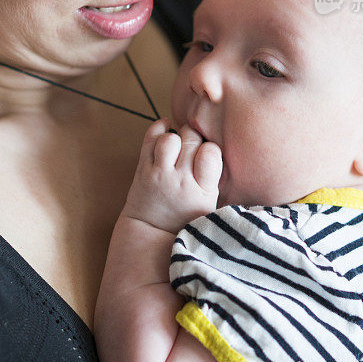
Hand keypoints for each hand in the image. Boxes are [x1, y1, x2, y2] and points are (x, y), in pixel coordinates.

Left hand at [123, 119, 221, 233]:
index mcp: (203, 193)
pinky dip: (158, 128)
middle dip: (193, 138)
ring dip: (175, 136)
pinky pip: (150, 139)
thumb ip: (214, 179)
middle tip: (192, 147)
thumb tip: (220, 145)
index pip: (211, 153)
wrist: (152, 233)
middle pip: (191, 140)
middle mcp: (181, 182)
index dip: (210, 148)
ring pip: (169, 138)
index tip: (206, 154)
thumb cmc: (185, 218)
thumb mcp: (209, 205)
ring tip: (178, 145)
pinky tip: (165, 128)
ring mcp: (159, 175)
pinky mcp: (142, 170)